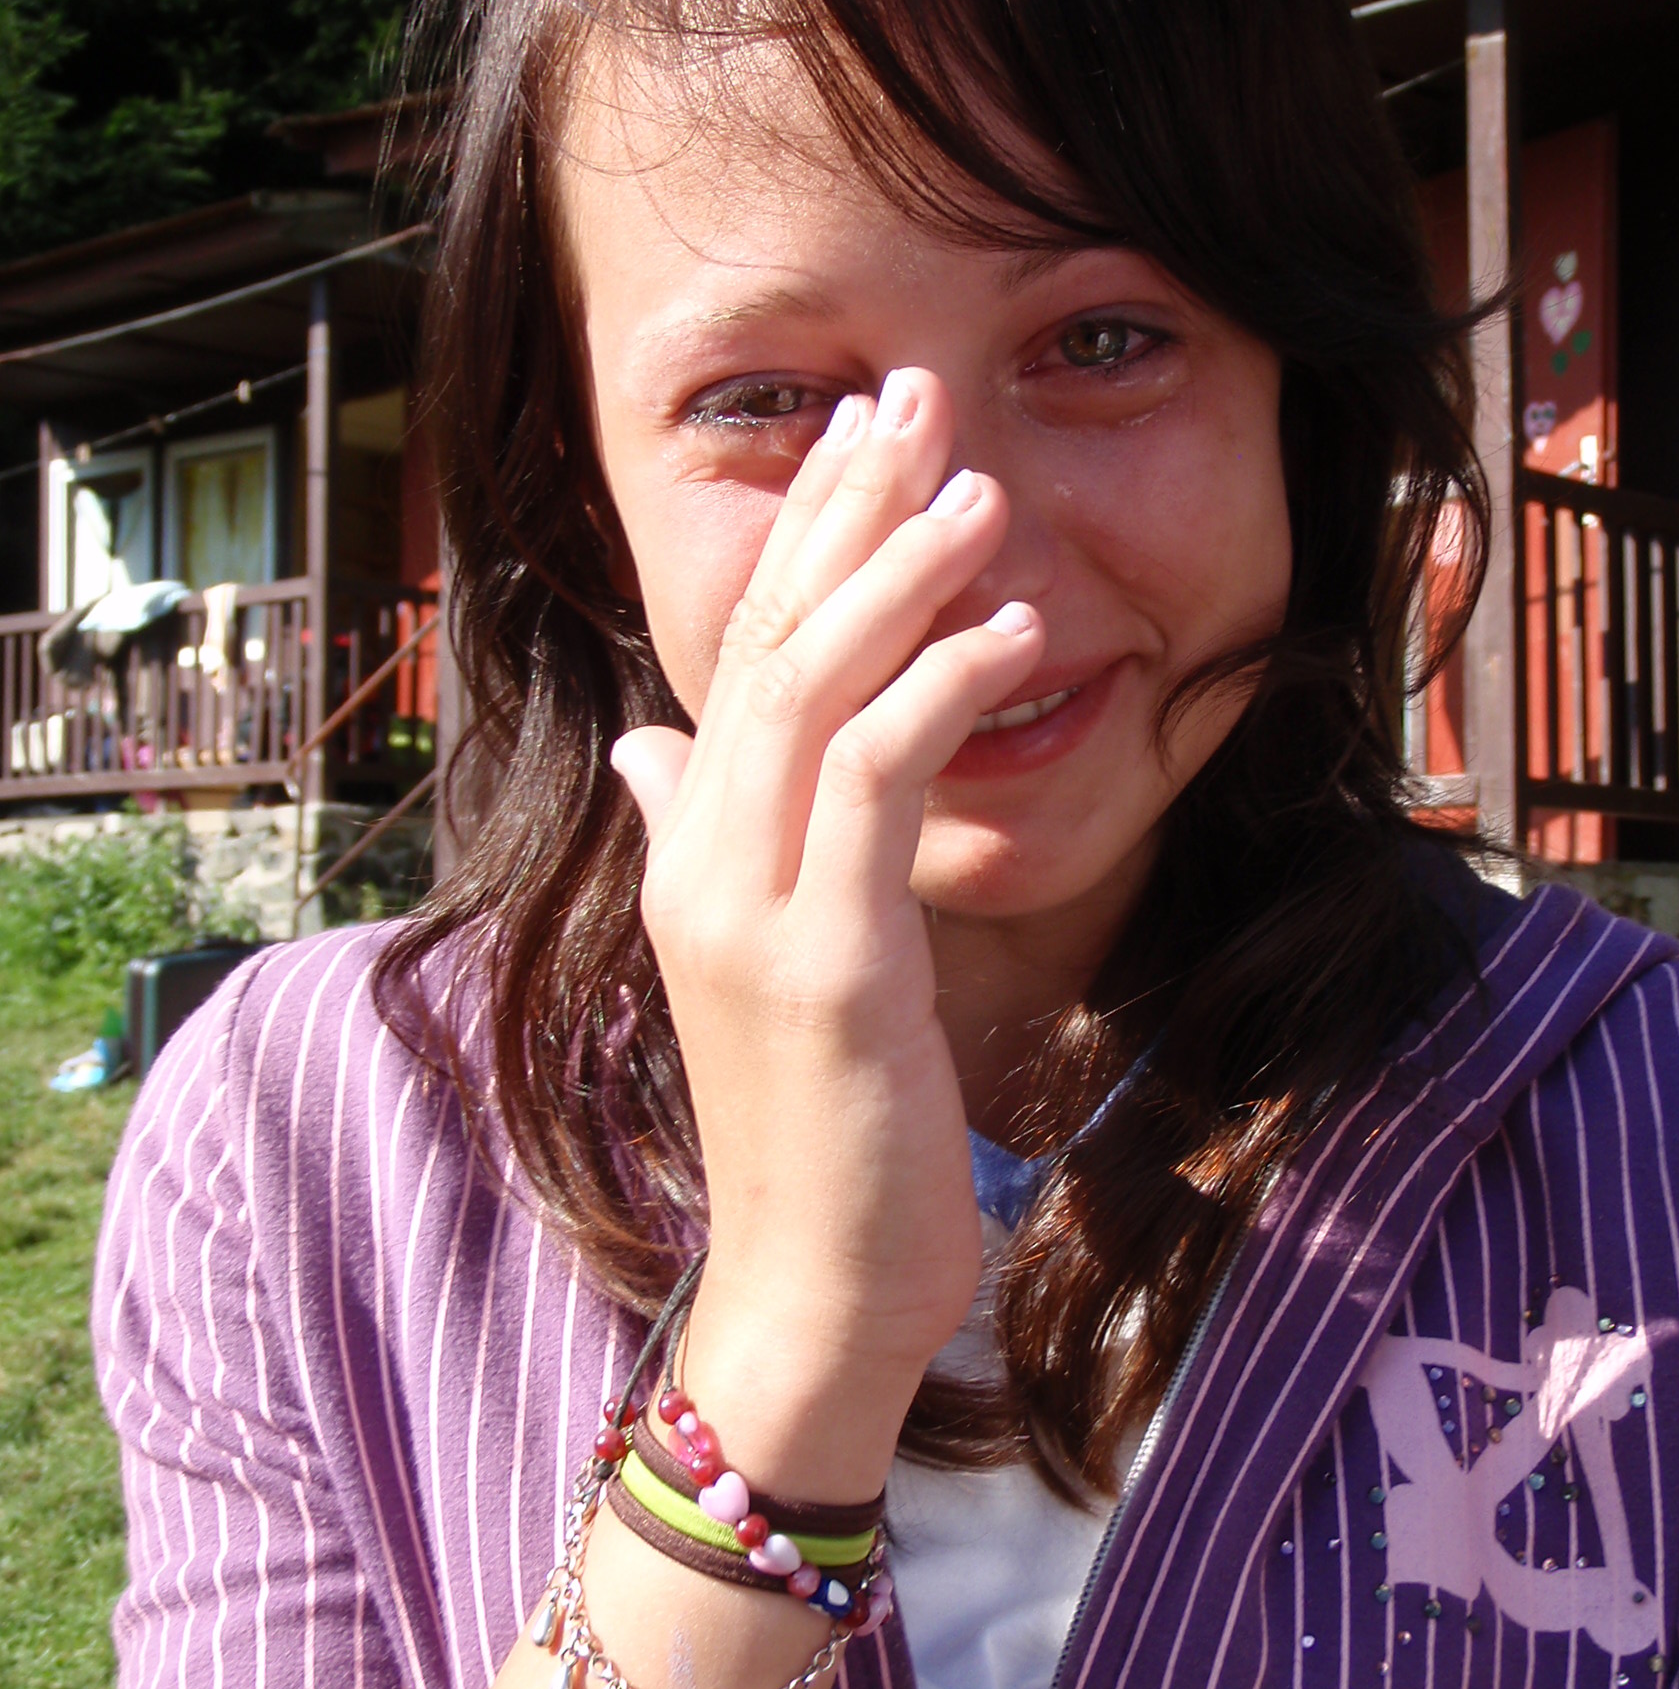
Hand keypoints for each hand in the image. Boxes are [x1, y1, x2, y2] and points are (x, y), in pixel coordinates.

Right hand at [611, 367, 1044, 1499]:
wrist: (810, 1291)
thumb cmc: (816, 1132)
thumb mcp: (757, 966)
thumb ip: (700, 836)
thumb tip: (656, 741)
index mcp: (694, 852)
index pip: (744, 658)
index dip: (805, 539)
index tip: (869, 440)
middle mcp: (701, 861)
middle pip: (767, 645)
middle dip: (844, 512)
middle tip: (915, 398)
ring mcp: (749, 909)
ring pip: (810, 691)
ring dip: (898, 575)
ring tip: (980, 485)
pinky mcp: (818, 961)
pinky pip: (874, 782)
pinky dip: (939, 687)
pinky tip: (1013, 628)